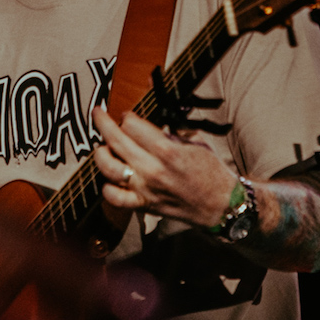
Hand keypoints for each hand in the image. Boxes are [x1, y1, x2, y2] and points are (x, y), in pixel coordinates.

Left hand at [91, 106, 236, 227]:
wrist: (222, 205)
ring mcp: (145, 189)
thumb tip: (145, 126)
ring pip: (109, 168)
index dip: (127, 116)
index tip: (126, 115)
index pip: (132, 125)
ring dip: (100, 153)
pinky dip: (107, 188)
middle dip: (103, 122)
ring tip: (102, 146)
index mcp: (167, 151)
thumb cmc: (211, 173)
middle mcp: (153, 170)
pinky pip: (115, 198)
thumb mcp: (194, 144)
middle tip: (98, 114)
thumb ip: (167, 135)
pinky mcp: (144, 205)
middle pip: (116, 140)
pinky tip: (109, 179)